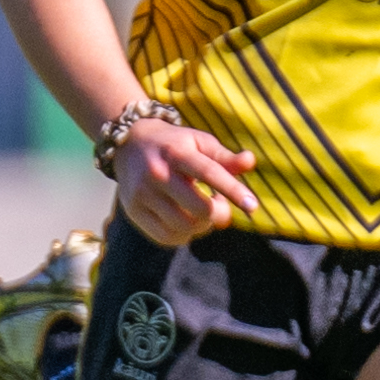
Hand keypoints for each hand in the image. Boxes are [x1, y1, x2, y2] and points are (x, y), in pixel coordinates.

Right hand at [115, 116, 257, 247]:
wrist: (128, 144)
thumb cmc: (173, 144)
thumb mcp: (198, 142)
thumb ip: (224, 156)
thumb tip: (250, 161)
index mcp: (177, 152)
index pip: (209, 173)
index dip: (233, 190)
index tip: (252, 206)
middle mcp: (156, 173)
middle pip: (199, 208)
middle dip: (219, 213)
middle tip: (220, 206)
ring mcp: (142, 194)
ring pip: (184, 226)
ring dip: (202, 226)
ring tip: (201, 212)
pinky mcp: (133, 211)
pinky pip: (165, 237)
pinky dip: (183, 235)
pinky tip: (185, 222)